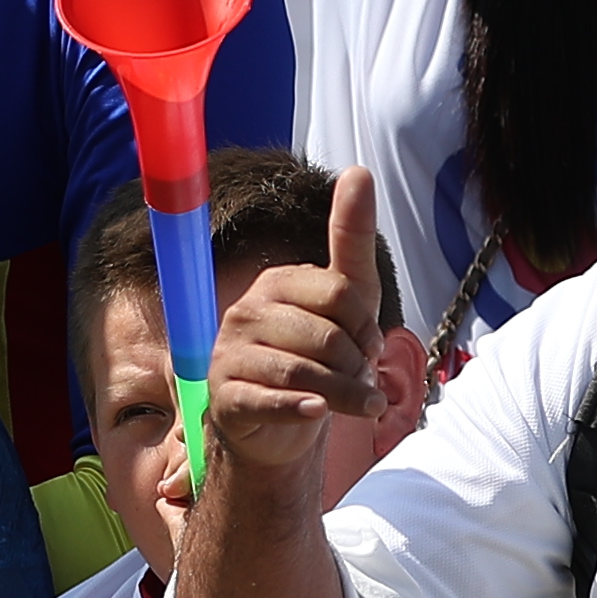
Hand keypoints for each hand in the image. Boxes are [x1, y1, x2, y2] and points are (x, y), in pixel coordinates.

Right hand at [202, 165, 387, 472]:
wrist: (279, 427)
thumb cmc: (317, 358)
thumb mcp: (346, 302)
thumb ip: (351, 238)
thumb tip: (358, 170)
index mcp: (275, 283)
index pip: (338, 292)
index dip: (367, 325)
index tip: (372, 348)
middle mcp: (245, 312)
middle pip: (325, 334)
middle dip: (357, 364)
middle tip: (365, 381)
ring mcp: (228, 355)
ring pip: (301, 371)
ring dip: (344, 394)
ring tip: (364, 405)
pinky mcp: (224, 397)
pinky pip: (268, 400)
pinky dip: (299, 409)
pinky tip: (317, 412)